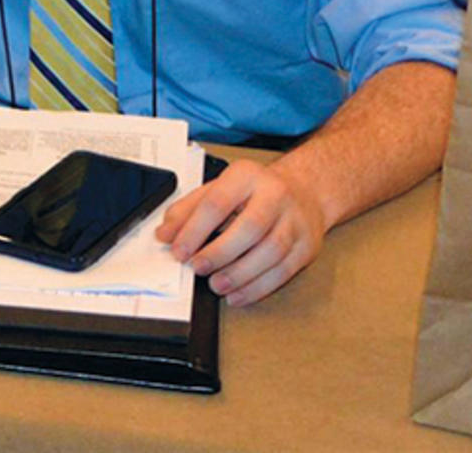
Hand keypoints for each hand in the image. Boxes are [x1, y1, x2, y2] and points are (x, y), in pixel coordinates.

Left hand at [156, 159, 324, 306]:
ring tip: (217, 285)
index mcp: (247, 176)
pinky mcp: (306, 246)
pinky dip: (258, 288)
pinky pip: (283, 272)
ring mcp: (295, 221)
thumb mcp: (218, 189)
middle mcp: (275, 195)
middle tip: (198, 268)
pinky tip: (238, 294)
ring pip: (271, 252)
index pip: (218, 202)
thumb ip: (188, 210)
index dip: (194, 230)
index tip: (179, 251)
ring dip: (240, 275)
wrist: (305, 191)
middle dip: (220, 253)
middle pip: (250, 227)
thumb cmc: (254, 193)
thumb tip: (164, 234)